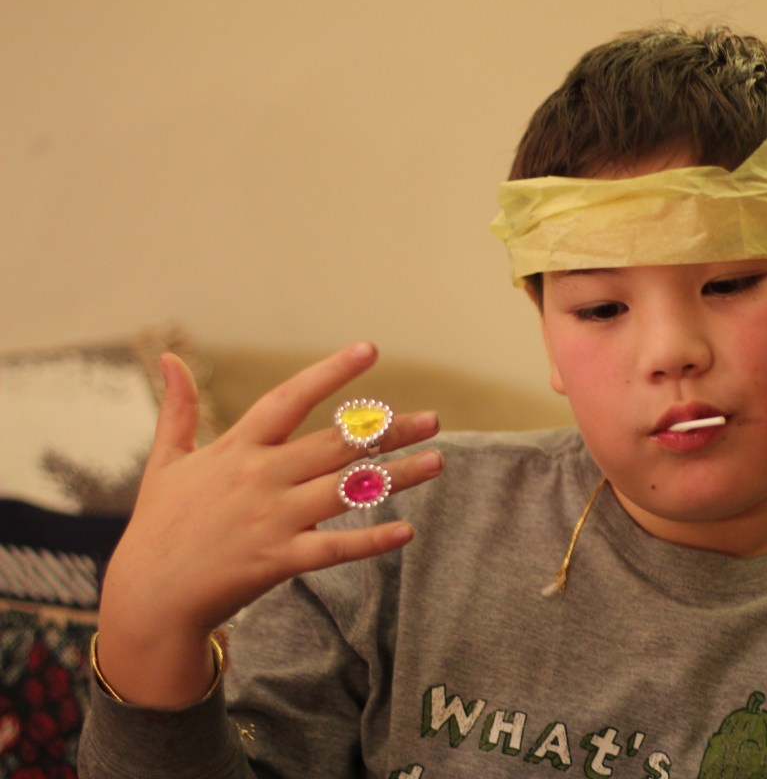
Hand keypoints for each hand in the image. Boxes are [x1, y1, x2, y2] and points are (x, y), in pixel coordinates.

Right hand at [97, 342, 442, 705]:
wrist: (148, 597)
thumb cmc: (160, 525)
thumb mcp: (165, 462)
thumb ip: (178, 409)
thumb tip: (170, 357)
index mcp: (237, 448)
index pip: (290, 398)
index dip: (330, 373)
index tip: (370, 350)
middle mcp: (261, 477)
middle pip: (335, 444)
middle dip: (387, 429)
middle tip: (433, 418)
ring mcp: (272, 518)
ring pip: (347, 490)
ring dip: (397, 475)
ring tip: (437, 460)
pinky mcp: (279, 559)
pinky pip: (335, 548)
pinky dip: (372, 541)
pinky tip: (407, 532)